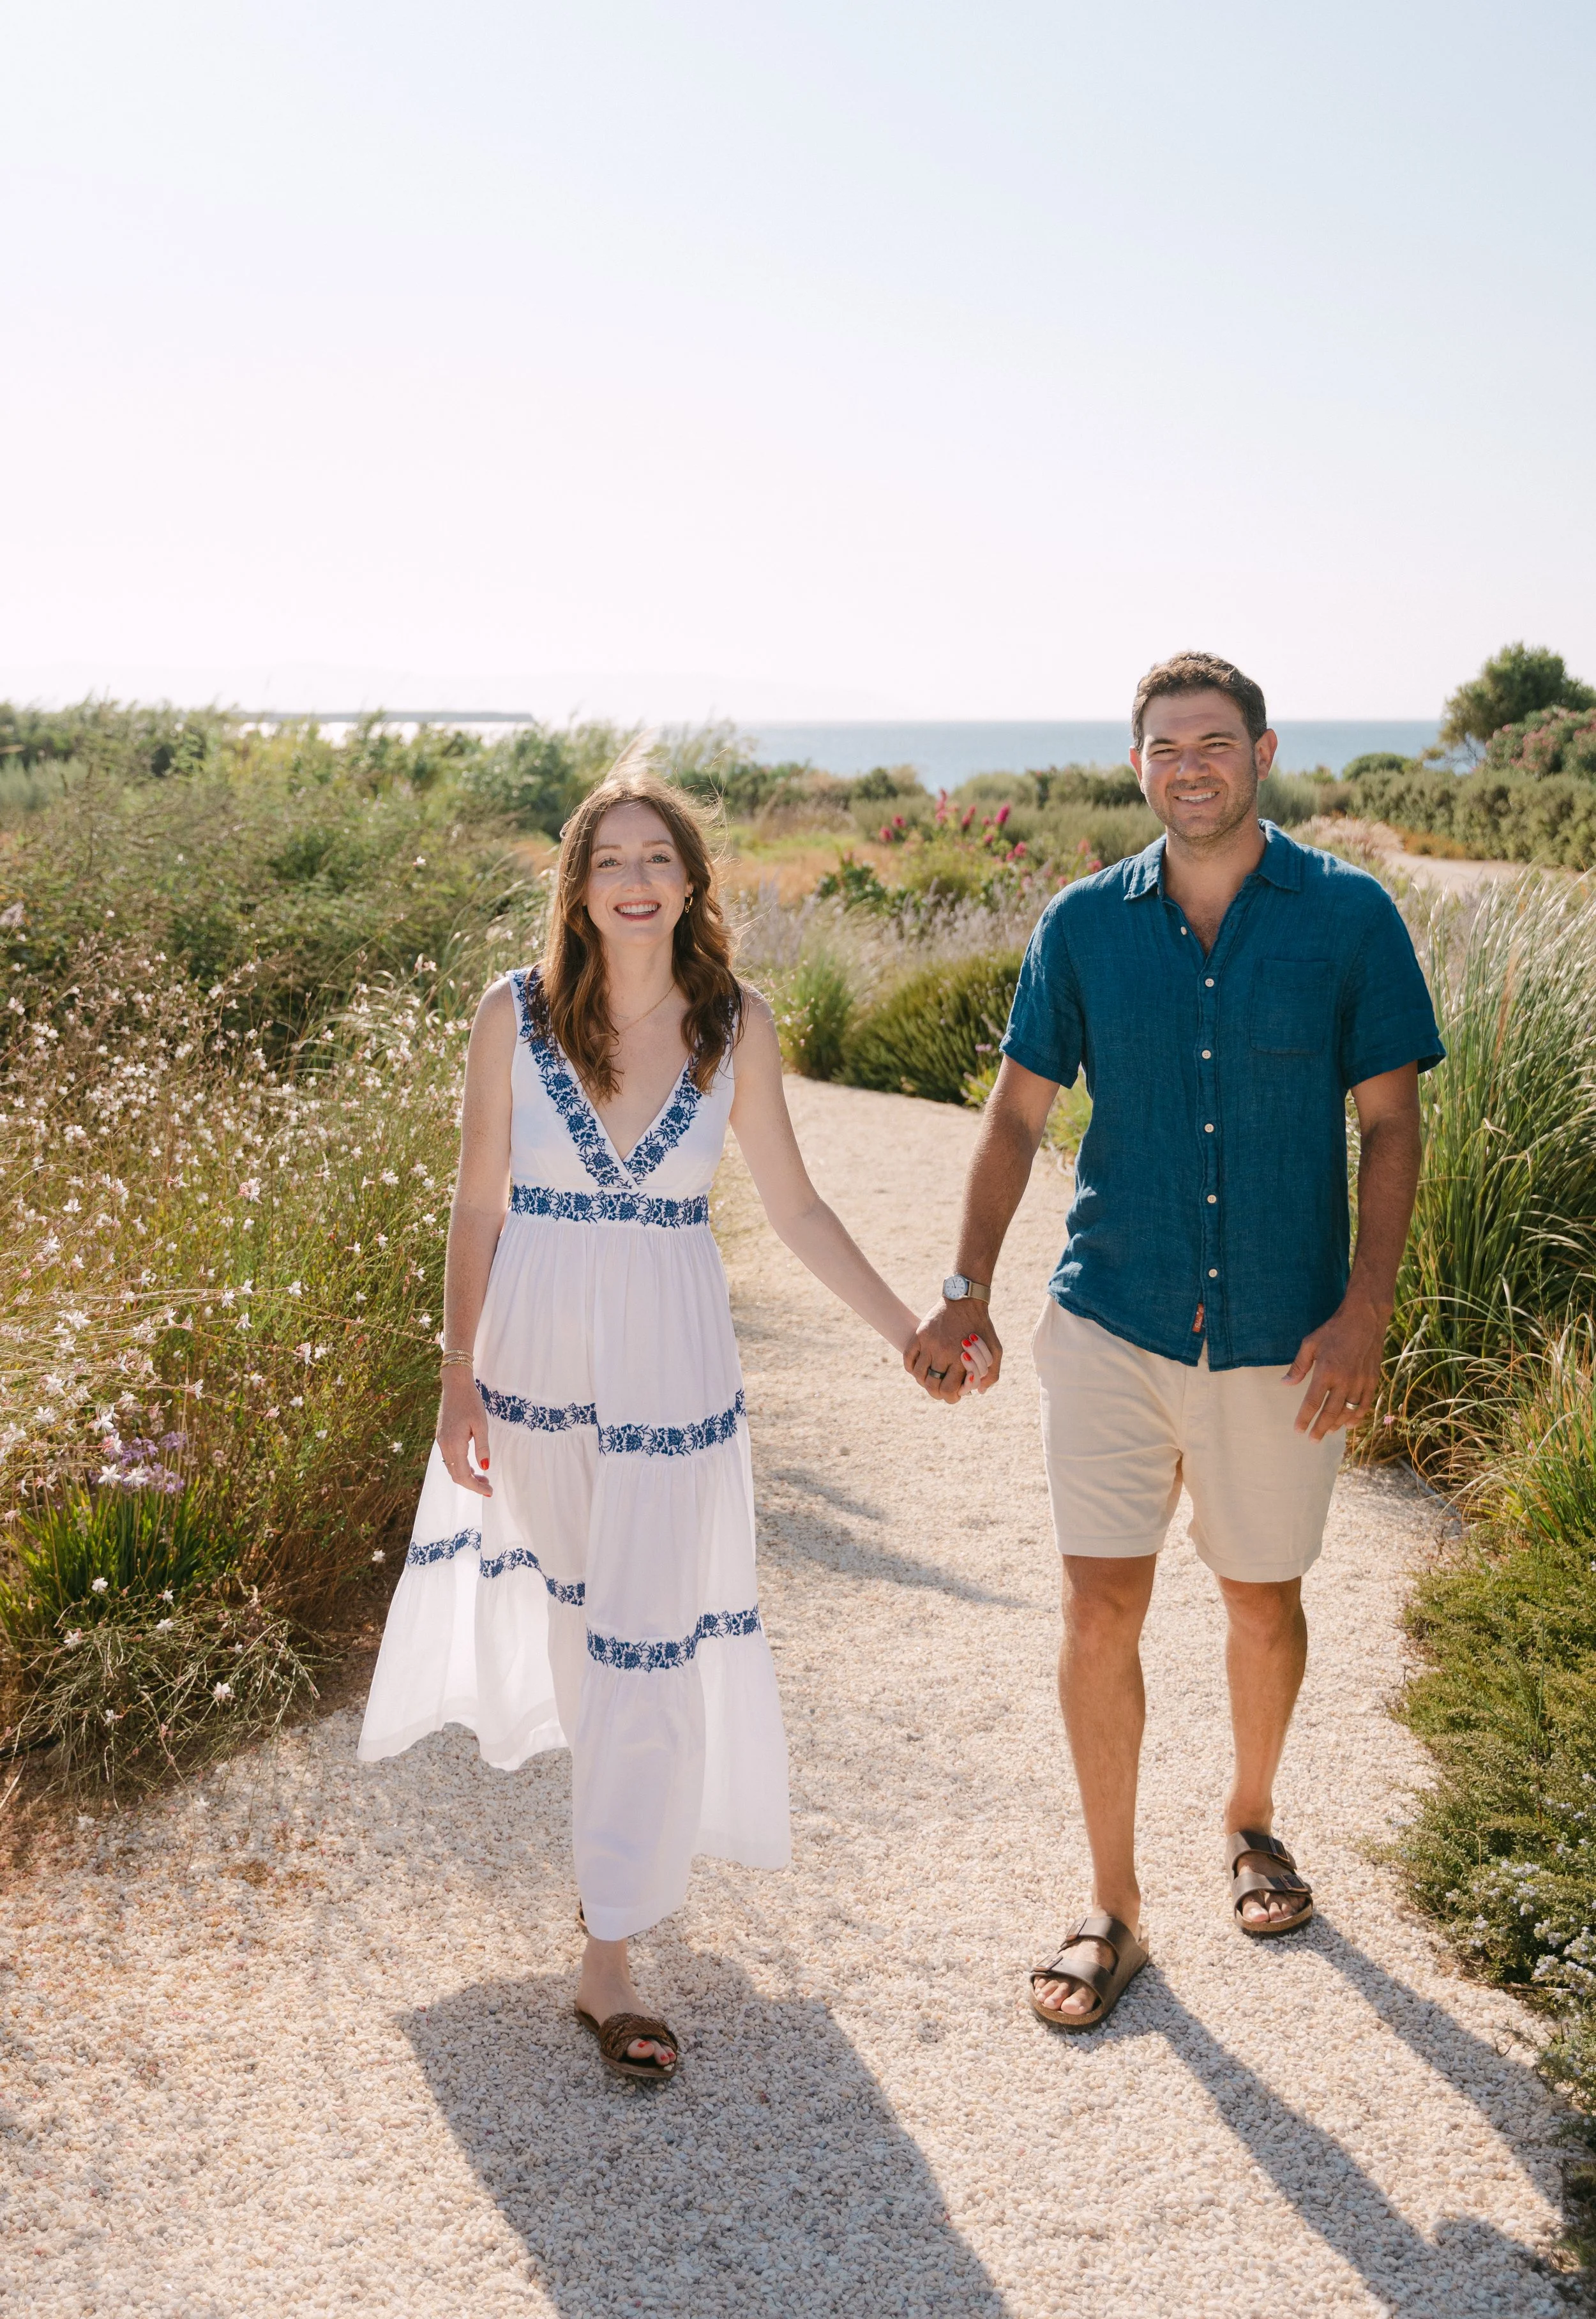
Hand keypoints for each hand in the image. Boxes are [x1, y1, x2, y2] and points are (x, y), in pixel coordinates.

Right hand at [437, 1370, 492, 1496]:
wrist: (455, 1385)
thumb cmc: (471, 1402)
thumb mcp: (481, 1425)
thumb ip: (482, 1447)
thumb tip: (485, 1468)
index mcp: (454, 1444)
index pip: (463, 1475)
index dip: (475, 1487)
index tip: (489, 1492)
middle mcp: (444, 1446)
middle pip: (456, 1475)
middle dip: (472, 1484)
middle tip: (488, 1487)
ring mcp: (441, 1442)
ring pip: (452, 1468)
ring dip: (466, 1476)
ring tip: (483, 1478)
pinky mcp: (442, 1437)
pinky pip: (450, 1459)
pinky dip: (461, 1467)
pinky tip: (473, 1466)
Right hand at [905, 1299, 1002, 1403]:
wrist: (965, 1299)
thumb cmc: (982, 1327)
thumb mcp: (995, 1349)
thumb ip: (992, 1373)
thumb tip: (980, 1391)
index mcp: (961, 1358)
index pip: (948, 1390)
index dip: (951, 1397)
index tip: (954, 1395)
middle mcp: (943, 1352)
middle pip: (932, 1387)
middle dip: (937, 1394)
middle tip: (942, 1391)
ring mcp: (929, 1344)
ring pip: (918, 1375)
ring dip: (924, 1382)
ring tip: (931, 1380)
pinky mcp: (920, 1335)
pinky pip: (908, 1359)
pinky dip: (911, 1368)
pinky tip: (920, 1368)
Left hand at [1284, 1291, 1387, 1440]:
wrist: (1365, 1319)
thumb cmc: (1334, 1330)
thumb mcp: (1310, 1343)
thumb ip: (1298, 1366)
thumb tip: (1285, 1384)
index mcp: (1326, 1371)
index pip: (1312, 1402)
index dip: (1304, 1419)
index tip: (1298, 1430)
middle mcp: (1344, 1380)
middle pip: (1330, 1412)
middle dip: (1320, 1428)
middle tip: (1312, 1440)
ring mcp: (1360, 1381)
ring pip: (1348, 1412)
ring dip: (1337, 1425)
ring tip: (1328, 1432)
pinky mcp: (1372, 1380)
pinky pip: (1365, 1405)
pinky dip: (1357, 1417)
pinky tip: (1349, 1424)